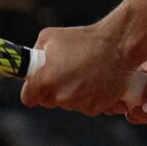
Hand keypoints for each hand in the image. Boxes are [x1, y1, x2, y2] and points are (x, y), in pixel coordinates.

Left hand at [23, 20, 146, 117]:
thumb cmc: (84, 40)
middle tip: (66, 73)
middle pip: (49, 101)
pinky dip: (89, 97)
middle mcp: (61, 96)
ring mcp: (79, 104)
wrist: (118, 47)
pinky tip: (95, 81)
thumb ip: (36, 52)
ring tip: (84, 74)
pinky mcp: (95, 108)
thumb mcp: (50, 37)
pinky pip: (86, 106)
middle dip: (54, 90)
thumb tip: (32, 63)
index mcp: (46, 80)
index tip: (38, 85)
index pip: (28, 98)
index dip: (32, 91)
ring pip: (68, 104)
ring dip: (72, 93)